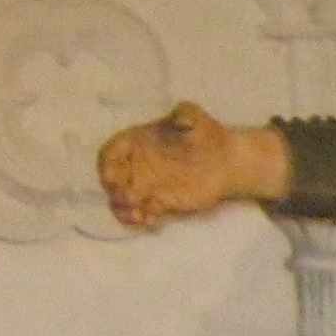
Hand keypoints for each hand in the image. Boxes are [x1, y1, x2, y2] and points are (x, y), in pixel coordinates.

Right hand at [98, 103, 286, 229]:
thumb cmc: (207, 134)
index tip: (111, 177)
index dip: (107, 165)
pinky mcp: (161, 202)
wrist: (228, 159)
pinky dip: (145, 219)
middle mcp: (136, 166)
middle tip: (128, 198)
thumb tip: (181, 117)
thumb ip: (185, 113)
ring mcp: (147, 186)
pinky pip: (146, 213)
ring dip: (125, 210)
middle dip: (115, 191)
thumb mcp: (195, 117)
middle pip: (114, 181)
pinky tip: (151, 222)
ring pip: (125, 201)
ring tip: (136, 216)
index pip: (110, 154)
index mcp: (135, 143)